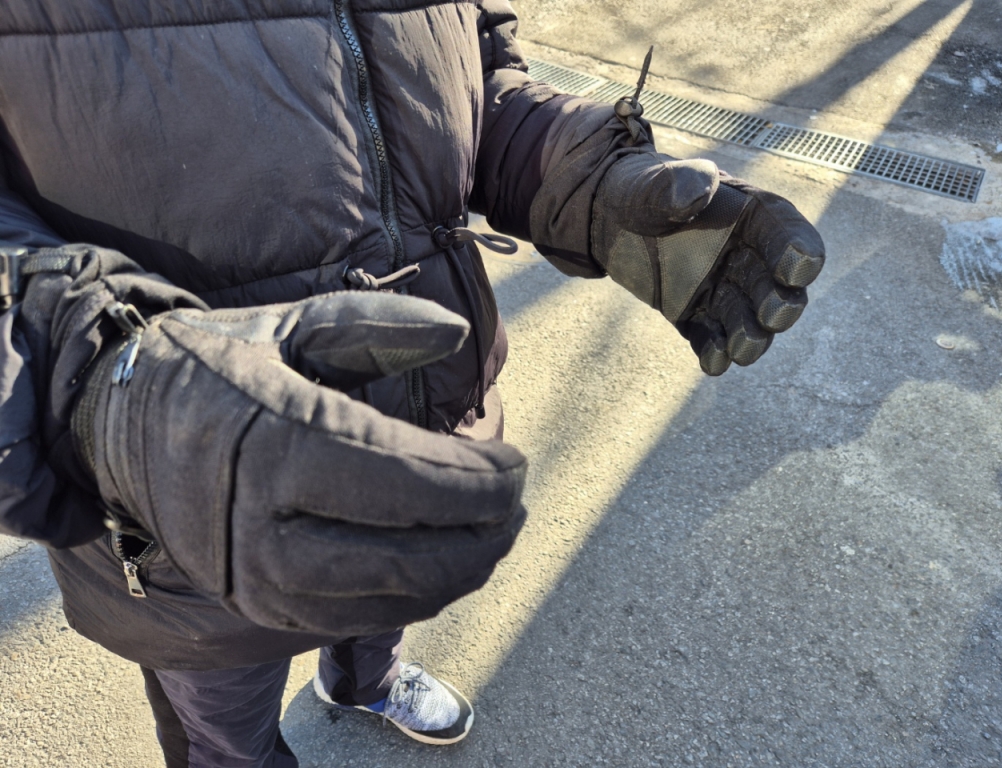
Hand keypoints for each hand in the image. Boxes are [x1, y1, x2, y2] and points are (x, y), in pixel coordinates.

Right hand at [73, 291, 526, 634]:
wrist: (115, 433)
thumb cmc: (212, 369)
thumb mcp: (287, 326)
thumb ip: (376, 325)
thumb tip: (460, 334)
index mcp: (274, 444)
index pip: (407, 482)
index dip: (478, 482)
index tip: (517, 465)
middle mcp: (264, 528)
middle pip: (410, 558)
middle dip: (484, 535)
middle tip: (518, 501)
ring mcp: (259, 581)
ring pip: (393, 600)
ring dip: (462, 571)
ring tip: (496, 531)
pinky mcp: (261, 608)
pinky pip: (361, 619)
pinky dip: (418, 595)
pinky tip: (444, 562)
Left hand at [592, 153, 824, 374]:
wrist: (612, 218)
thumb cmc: (643, 191)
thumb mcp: (655, 183)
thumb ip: (678, 182)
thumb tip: (700, 191)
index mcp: (750, 215)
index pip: (787, 234)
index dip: (798, 252)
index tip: (796, 272)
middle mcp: (745, 256)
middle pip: (777, 287)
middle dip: (781, 305)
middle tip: (772, 316)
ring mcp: (722, 288)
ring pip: (748, 320)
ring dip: (751, 338)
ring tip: (741, 350)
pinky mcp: (695, 315)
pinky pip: (711, 338)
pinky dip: (714, 352)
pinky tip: (712, 363)